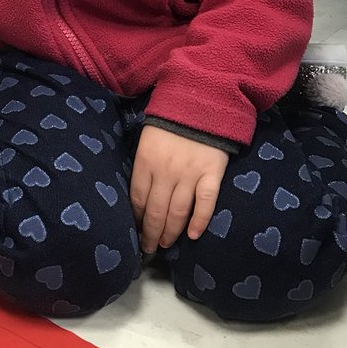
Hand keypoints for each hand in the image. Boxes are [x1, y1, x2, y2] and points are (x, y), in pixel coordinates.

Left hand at [130, 125, 228, 252]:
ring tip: (164, 244)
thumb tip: (138, 194)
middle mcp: (166, 171)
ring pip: (177, 211)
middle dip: (149, 233)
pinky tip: (192, 235)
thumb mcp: (147, 139)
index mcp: (146, 161)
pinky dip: (199, 221)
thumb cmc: (171, 119)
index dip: (135, 218)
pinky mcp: (212, 174)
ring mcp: (190, 174)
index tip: (133, 231)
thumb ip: (144, 164)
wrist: (202, 99)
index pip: (137, 198)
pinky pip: (205, 203)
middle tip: (148, 248)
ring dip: (170, 232)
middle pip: (155, 210)